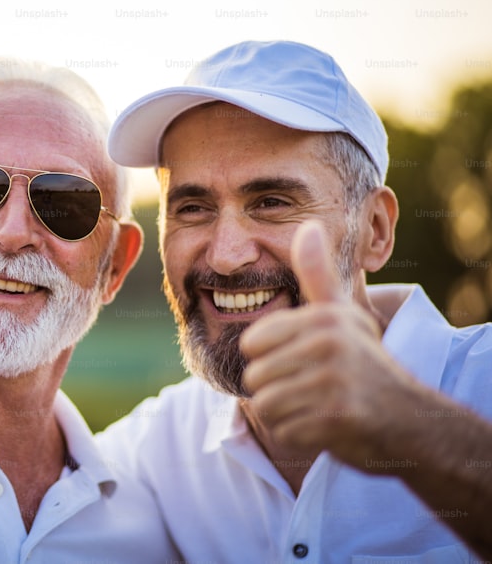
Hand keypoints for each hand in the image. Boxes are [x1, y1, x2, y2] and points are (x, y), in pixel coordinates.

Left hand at [240, 220, 421, 469]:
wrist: (408, 419)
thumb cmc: (363, 364)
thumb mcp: (342, 314)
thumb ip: (317, 273)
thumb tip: (306, 225)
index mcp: (322, 318)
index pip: (252, 343)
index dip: (270, 359)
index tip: (304, 362)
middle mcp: (328, 343)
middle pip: (255, 376)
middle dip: (278, 390)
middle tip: (314, 390)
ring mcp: (334, 380)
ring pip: (266, 405)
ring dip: (287, 415)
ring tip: (318, 406)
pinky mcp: (337, 417)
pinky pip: (284, 431)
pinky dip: (298, 435)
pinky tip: (325, 427)